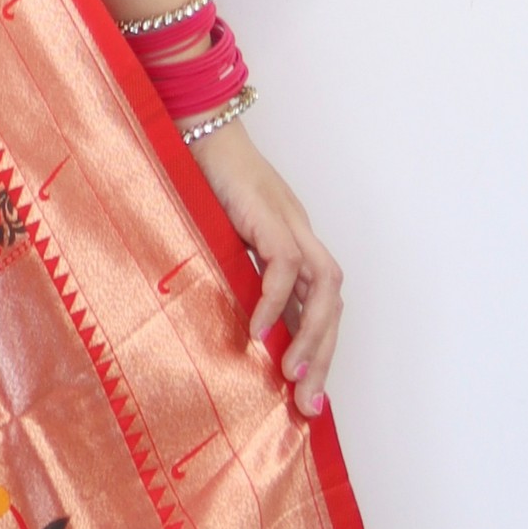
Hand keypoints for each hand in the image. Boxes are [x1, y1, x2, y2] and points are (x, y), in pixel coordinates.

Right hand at [190, 120, 341, 414]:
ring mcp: (289, 222)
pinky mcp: (268, 214)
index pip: (320, 303)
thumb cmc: (199, 178)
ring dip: (312, 334)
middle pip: (332, 301)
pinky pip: (283, 264)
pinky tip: (256, 332)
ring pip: (325, 286)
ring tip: (290, 373)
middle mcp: (300, 234)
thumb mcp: (218, 237)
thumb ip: (231, 271)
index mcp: (291, 242)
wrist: (195, 125)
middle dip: (324, 356)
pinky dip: (274, 301)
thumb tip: (225, 320)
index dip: (319, 349)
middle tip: (307, 403)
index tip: (306, 394)